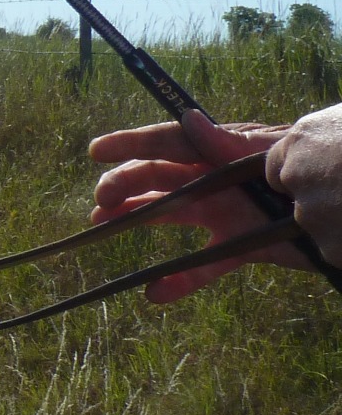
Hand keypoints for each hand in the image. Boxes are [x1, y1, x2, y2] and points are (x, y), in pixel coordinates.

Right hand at [87, 111, 306, 301]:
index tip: (96, 151)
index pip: (170, 142)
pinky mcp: (243, 247)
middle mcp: (219, 180)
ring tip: (101, 227)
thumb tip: (187, 121)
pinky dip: (180, 281)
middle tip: (100, 204)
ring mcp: (228, 212)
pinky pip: (205, 265)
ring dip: (136, 219)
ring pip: (171, 214)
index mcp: (224, 151)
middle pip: (161, 177)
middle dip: (125, 185)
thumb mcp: (275, 154)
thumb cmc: (320, 173)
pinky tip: (154, 294)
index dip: (131, 144)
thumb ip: (229, 144)